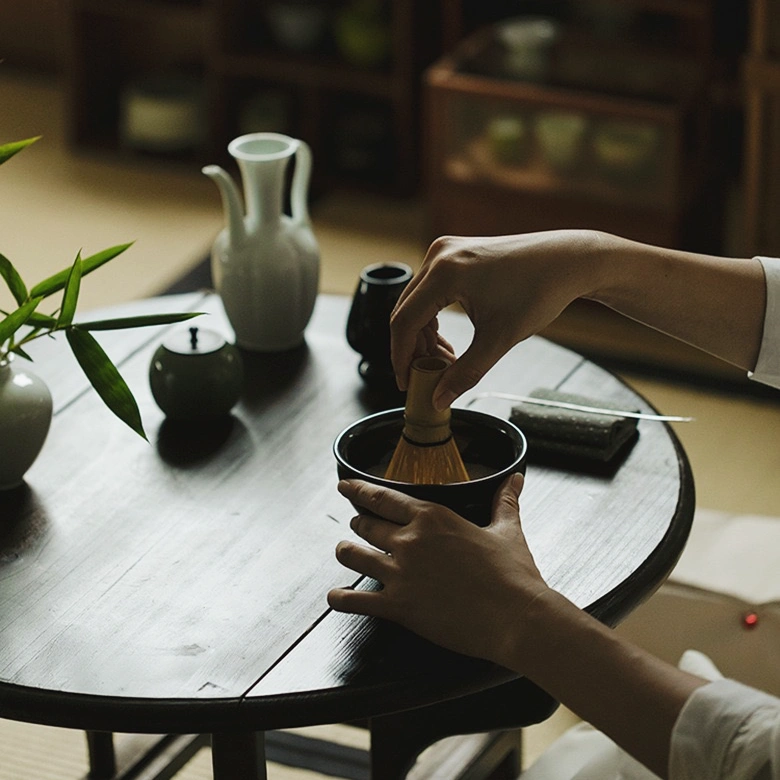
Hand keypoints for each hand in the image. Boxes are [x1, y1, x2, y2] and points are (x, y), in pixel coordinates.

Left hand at [327, 474, 549, 667]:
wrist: (517, 617)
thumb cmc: (514, 576)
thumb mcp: (508, 532)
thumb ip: (505, 502)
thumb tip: (516, 480)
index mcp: (433, 517)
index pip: (383, 497)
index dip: (359, 490)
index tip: (346, 486)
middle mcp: (410, 541)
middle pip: (366, 524)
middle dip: (358, 523)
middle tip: (356, 524)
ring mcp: (401, 573)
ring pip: (353, 555)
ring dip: (345, 552)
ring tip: (344, 552)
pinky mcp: (398, 606)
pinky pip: (355, 600)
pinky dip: (341, 598)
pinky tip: (336, 597)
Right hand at [390, 230, 606, 408]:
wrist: (567, 262)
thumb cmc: (539, 292)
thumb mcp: (499, 339)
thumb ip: (465, 372)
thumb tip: (439, 398)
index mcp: (445, 272)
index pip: (405, 321)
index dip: (401, 357)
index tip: (406, 383)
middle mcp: (439, 256)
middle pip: (405, 311)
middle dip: (413, 349)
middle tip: (425, 377)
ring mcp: (445, 251)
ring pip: (415, 302)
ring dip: (423, 335)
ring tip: (444, 362)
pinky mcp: (453, 253)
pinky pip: (428, 291)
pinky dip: (432, 317)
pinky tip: (447, 340)